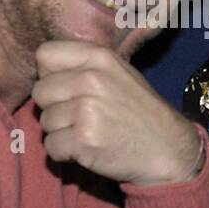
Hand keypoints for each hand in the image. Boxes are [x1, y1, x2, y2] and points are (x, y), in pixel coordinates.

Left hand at [32, 39, 203, 186]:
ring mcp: (87, 110)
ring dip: (60, 132)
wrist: (168, 149)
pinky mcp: (84, 140)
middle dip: (54, 107)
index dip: (50, 75)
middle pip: (40, 91)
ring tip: (88, 133)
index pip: (44, 54)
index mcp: (99, 57)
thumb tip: (43, 70)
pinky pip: (50, 147)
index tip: (66, 89)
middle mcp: (91, 79)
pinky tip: (87, 149)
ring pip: (44, 121)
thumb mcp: (119, 72)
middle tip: (79, 117)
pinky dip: (64, 153)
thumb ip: (83, 65)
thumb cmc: (140, 111)